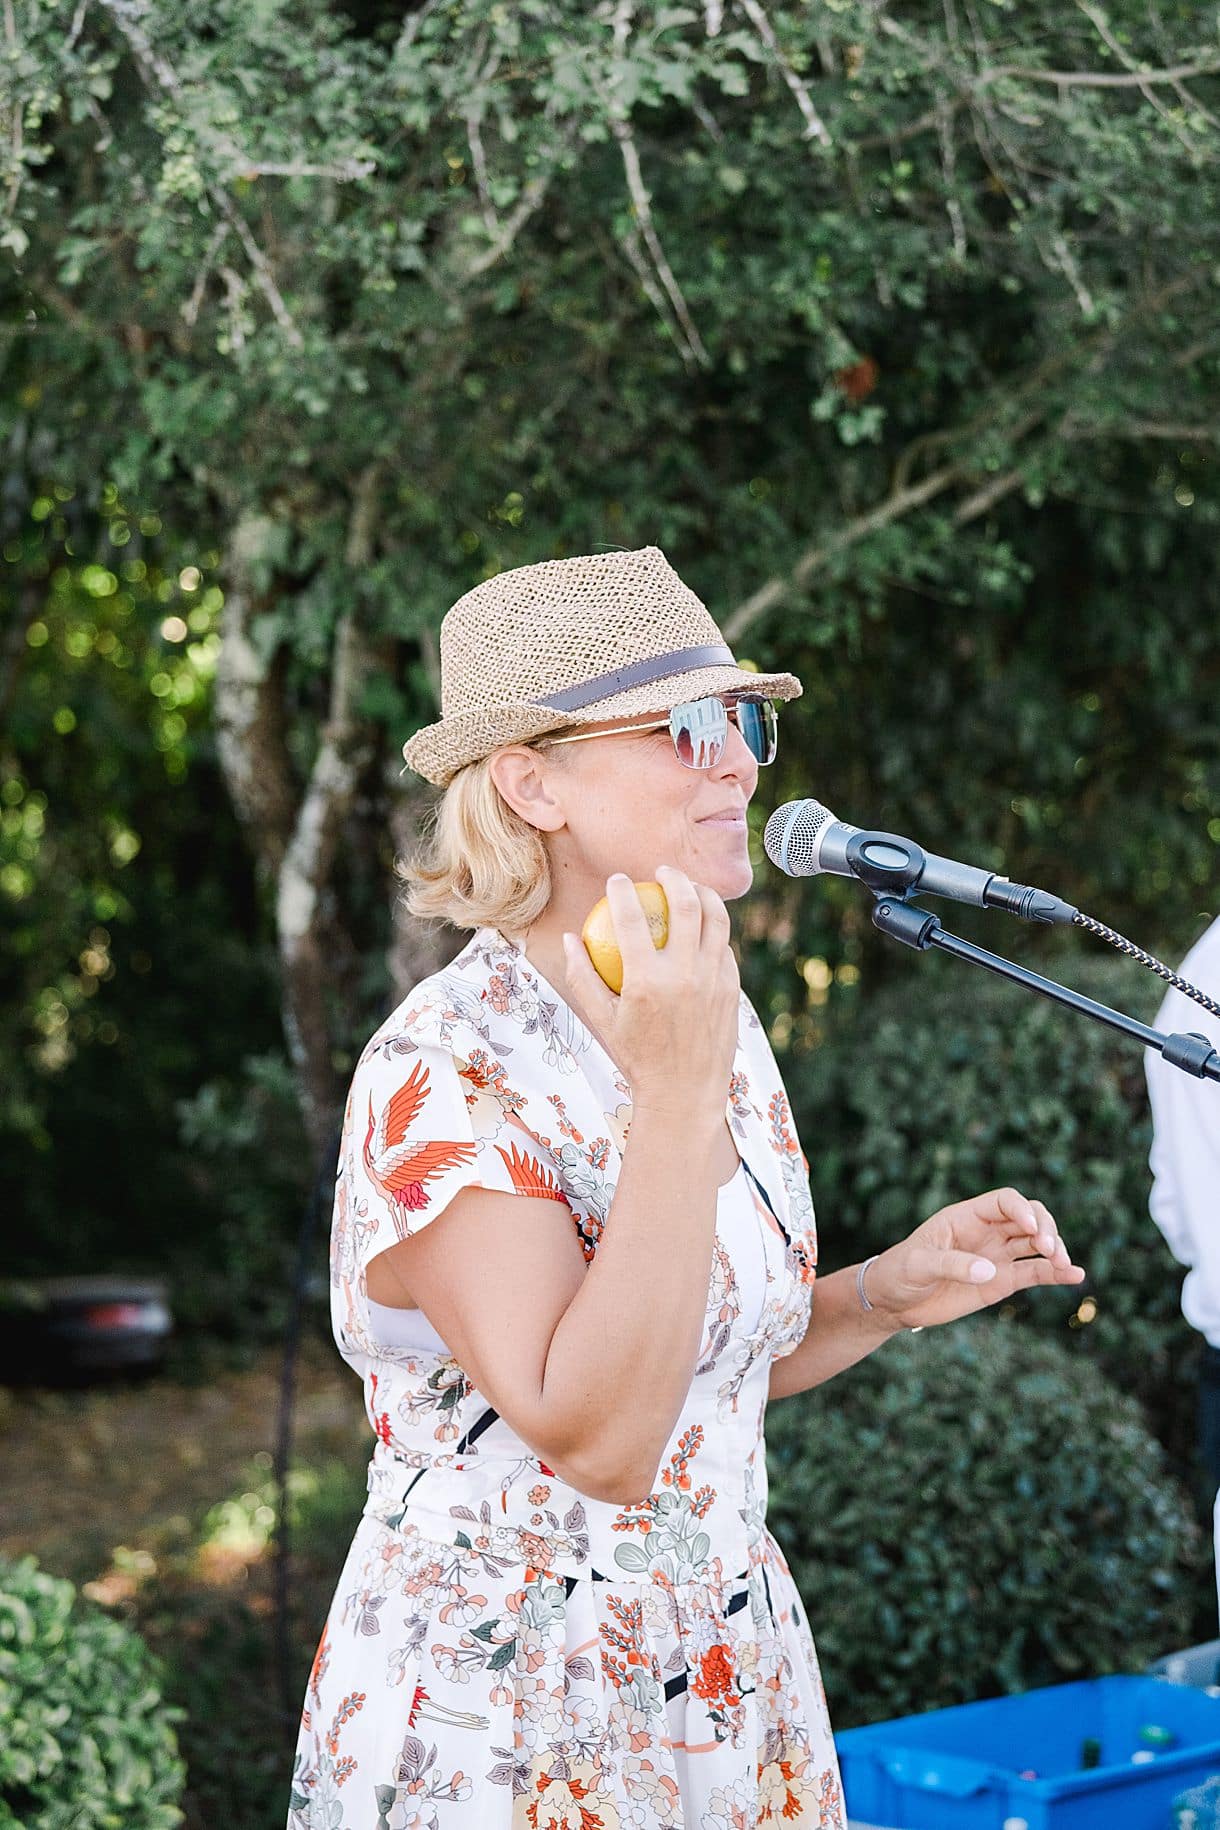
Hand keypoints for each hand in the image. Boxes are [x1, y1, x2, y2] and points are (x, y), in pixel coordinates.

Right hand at [561, 865, 739, 1121]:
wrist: (684, 1092)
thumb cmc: (636, 1056)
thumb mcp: (601, 1021)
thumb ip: (582, 977)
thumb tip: (569, 938)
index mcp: (646, 982)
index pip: (631, 919)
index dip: (621, 891)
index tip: (617, 881)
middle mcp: (684, 976)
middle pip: (685, 906)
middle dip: (673, 878)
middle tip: (661, 872)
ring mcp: (713, 981)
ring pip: (716, 920)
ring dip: (703, 894)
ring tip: (690, 887)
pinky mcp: (732, 989)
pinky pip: (724, 947)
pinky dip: (713, 931)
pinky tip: (703, 927)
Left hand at [861, 1186, 1085, 1332]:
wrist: (894, 1301)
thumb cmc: (900, 1273)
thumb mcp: (918, 1265)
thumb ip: (951, 1264)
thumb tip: (989, 1270)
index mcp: (966, 1216)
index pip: (1005, 1201)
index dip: (1022, 1210)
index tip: (1030, 1229)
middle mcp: (987, 1232)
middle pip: (1029, 1218)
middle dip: (1045, 1228)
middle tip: (1048, 1249)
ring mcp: (997, 1255)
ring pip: (1037, 1244)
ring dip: (1055, 1250)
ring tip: (1064, 1265)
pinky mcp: (1002, 1281)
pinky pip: (1034, 1273)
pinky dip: (1056, 1274)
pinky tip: (1076, 1276)